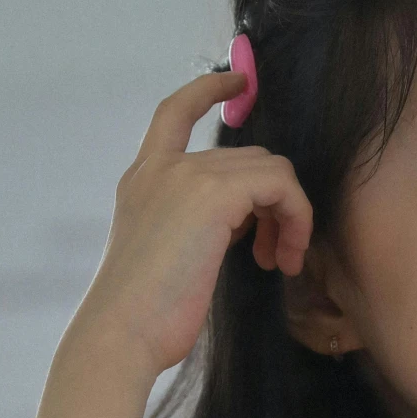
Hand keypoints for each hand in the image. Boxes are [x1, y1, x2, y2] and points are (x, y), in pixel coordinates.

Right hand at [78, 67, 313, 375]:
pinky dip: (296, 219)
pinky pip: (280, 185)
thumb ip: (194, 225)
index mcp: (142, 180)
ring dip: (289, 215)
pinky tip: (284, 259)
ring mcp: (186, 175)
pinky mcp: (214, 193)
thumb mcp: (165, 256)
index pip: (174, 112)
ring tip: (280, 261)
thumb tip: (242, 224)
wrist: (121, 335)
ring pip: (271, 170)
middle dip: (272, 203)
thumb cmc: (142, 318)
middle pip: (247, 157)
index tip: (239, 82)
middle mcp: (161, 168)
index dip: (208, 89)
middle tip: (273, 254)